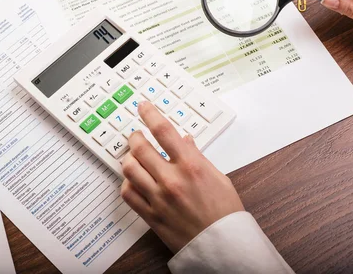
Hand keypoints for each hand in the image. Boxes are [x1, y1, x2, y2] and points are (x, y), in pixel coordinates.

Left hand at [120, 101, 244, 252]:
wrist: (223, 245)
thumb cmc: (224, 212)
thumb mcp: (218, 176)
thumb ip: (197, 156)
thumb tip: (184, 140)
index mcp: (191, 166)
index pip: (163, 131)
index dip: (150, 114)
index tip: (143, 107)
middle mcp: (172, 179)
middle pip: (140, 147)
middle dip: (135, 136)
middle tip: (137, 134)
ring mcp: (158, 198)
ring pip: (129, 168)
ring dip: (129, 158)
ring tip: (134, 157)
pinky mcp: (150, 215)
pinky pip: (128, 193)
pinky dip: (127, 183)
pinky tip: (134, 180)